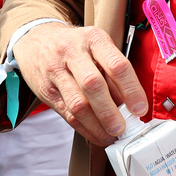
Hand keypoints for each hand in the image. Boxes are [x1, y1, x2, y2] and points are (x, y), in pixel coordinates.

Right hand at [11, 23, 146, 144]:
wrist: (35, 40)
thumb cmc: (75, 46)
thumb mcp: (96, 47)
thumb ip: (113, 73)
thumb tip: (131, 106)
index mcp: (93, 39)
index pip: (116, 65)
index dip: (131, 90)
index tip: (140, 109)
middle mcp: (72, 52)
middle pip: (93, 85)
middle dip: (110, 112)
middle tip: (122, 129)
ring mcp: (55, 71)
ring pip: (77, 104)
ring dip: (97, 125)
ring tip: (111, 136)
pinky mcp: (45, 90)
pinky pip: (67, 114)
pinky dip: (84, 129)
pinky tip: (96, 135)